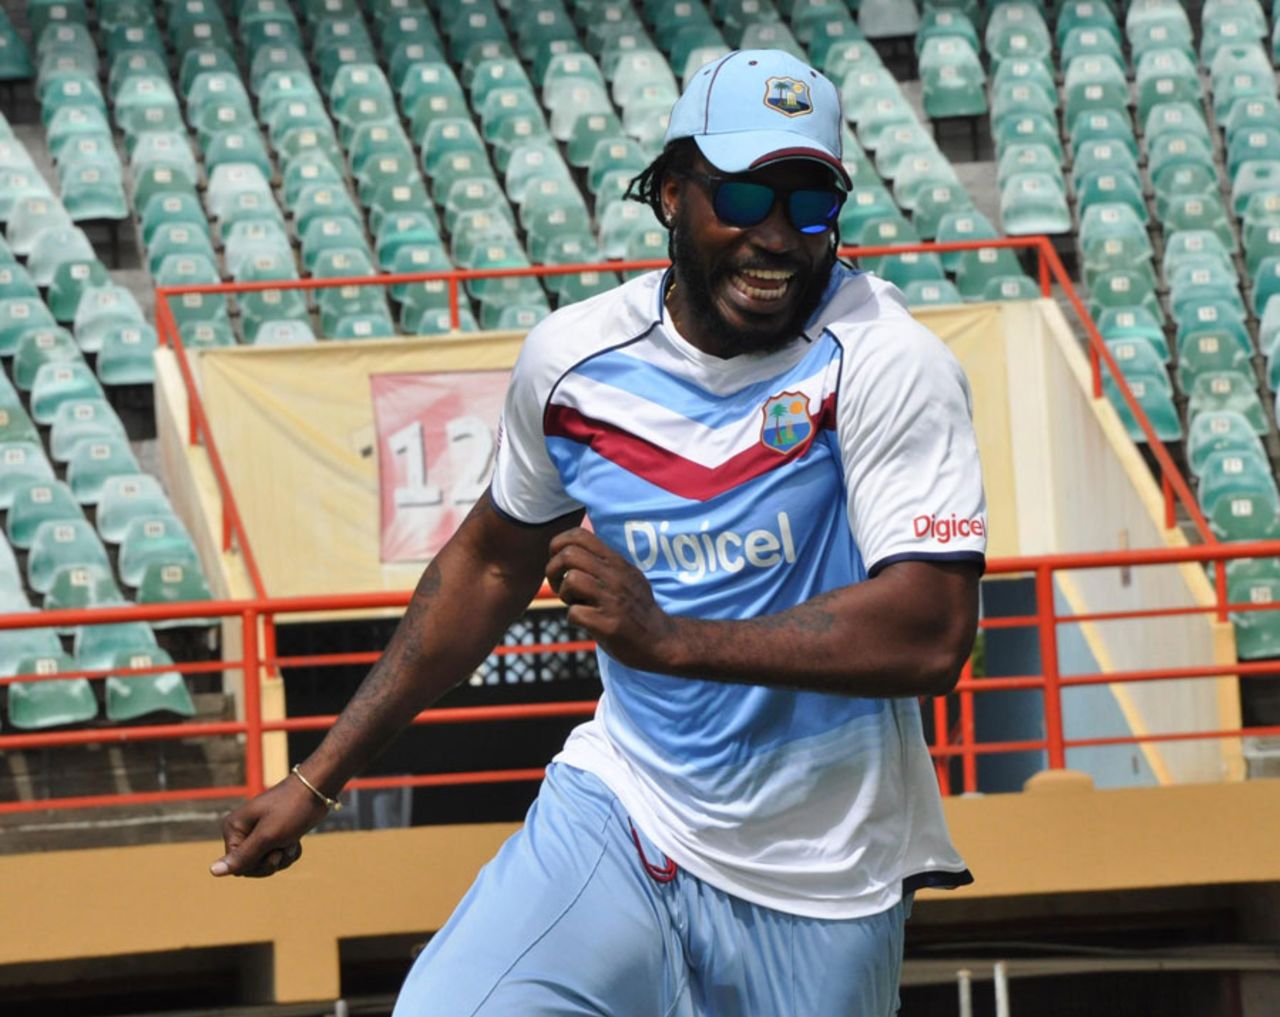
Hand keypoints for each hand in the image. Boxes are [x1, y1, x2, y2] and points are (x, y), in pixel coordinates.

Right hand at [209, 771, 329, 877]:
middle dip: (271, 863)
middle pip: (250, 866)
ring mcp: (258, 831)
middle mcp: (242, 830)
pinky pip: (276, 855)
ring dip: (283, 858)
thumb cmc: (291, 810)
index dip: (257, 866)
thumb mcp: (267, 837)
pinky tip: (296, 842)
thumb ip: (242, 856)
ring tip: (292, 842)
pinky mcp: (273, 833)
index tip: (275, 855)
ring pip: (265, 862)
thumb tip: (213, 871)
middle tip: (284, 850)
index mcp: (233, 828)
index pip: (237, 866)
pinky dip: (288, 852)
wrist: (316, 790)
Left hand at [546, 528, 684, 672]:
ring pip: (571, 580)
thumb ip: (603, 562)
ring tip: (574, 603)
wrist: (661, 640)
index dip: (558, 546)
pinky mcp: (608, 623)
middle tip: (558, 585)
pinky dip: (573, 619)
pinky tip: (585, 622)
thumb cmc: (636, 609)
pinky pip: (574, 613)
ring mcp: (612, 599)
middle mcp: (615, 576)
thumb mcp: (627, 576)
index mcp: (616, 562)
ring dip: (563, 594)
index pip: (579, 535)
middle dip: (553, 570)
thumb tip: (571, 549)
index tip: (559, 563)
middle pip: (568, 555)